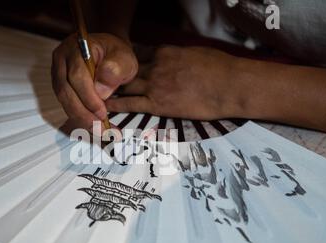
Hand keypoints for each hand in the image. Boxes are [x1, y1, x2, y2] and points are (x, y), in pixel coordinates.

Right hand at [51, 33, 137, 130]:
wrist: (108, 53)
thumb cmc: (116, 54)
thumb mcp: (124, 58)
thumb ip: (115, 70)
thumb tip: (100, 90)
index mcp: (78, 47)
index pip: (77, 76)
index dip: (88, 98)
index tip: (102, 113)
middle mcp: (62, 59)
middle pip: (66, 92)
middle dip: (84, 114)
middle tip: (101, 129)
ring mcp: (58, 73)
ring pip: (64, 101)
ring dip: (81, 119)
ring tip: (100, 131)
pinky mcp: (60, 86)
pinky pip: (67, 104)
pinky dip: (80, 117)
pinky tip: (94, 126)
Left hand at [106, 46, 239, 119]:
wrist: (229, 86)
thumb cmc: (219, 68)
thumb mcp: (195, 53)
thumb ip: (178, 55)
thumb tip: (174, 58)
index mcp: (165, 52)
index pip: (137, 53)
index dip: (124, 60)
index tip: (115, 64)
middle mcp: (155, 66)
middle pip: (126, 70)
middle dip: (111, 74)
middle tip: (98, 79)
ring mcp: (155, 85)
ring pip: (125, 86)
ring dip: (110, 89)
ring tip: (96, 94)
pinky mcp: (159, 104)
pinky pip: (132, 104)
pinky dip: (117, 105)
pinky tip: (105, 107)